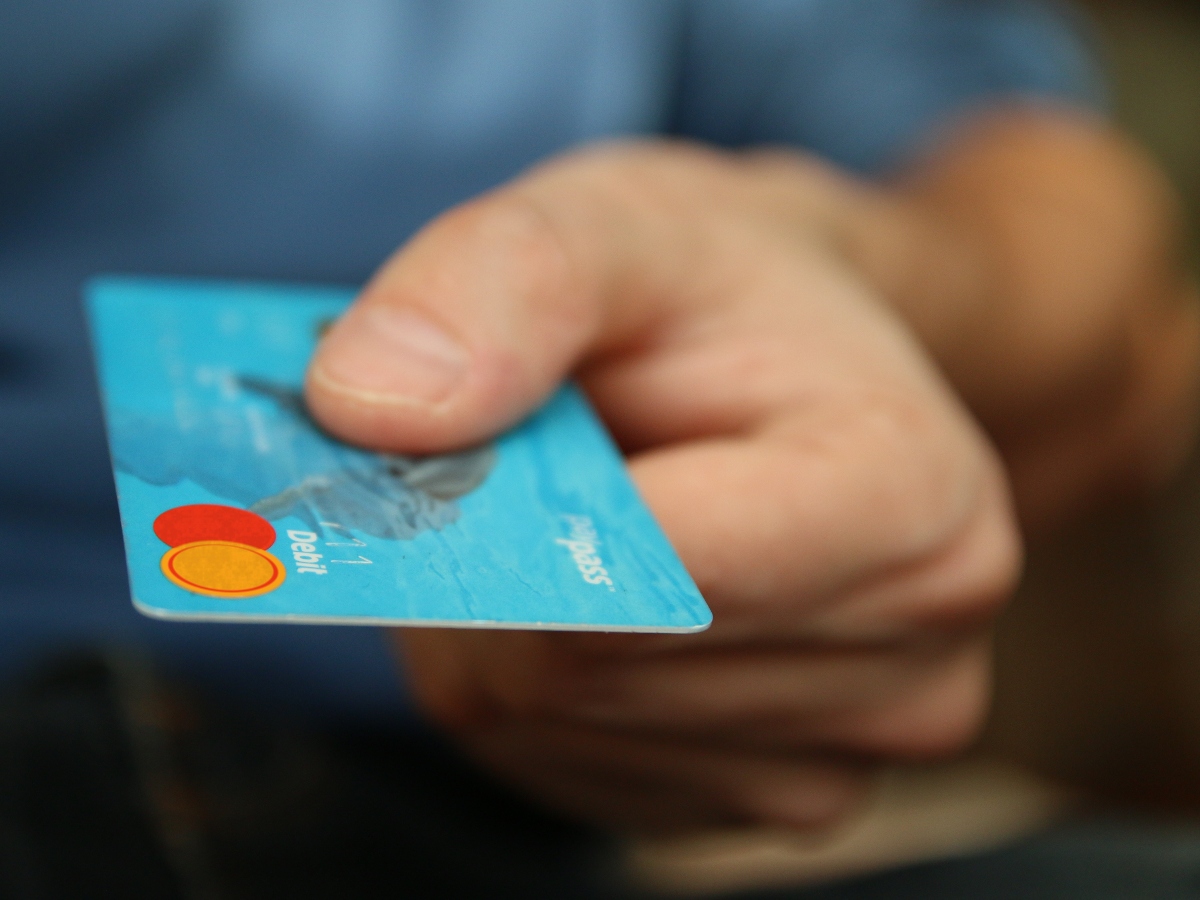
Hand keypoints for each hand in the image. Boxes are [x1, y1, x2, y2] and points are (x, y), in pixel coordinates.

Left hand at [303, 141, 1021, 831]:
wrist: (802, 362)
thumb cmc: (717, 293)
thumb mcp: (620, 222)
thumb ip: (506, 281)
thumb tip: (369, 406)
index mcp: (912, 497)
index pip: (655, 569)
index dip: (509, 511)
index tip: (447, 439)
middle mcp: (914, 652)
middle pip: (584, 667)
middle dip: (490, 563)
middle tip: (506, 463)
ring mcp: (849, 753)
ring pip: (551, 727)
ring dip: (498, 624)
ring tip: (566, 519)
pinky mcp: (776, 795)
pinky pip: (566, 768)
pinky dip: (528, 684)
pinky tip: (586, 596)